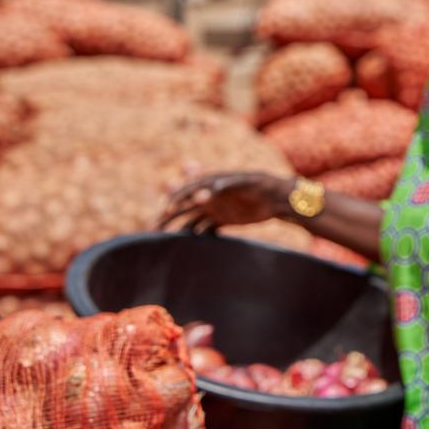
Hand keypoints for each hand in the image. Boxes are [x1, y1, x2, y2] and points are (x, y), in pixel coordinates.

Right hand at [157, 171, 292, 232]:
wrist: (278, 197)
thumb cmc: (263, 185)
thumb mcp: (247, 182)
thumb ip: (228, 184)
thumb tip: (208, 189)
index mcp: (212, 183)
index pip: (187, 191)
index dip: (175, 200)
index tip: (166, 212)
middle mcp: (210, 196)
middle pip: (183, 206)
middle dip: (167, 216)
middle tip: (151, 229)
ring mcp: (215, 208)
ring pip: (190, 219)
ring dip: (176, 228)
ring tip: (161, 240)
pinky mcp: (223, 219)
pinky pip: (204, 228)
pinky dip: (195, 236)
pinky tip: (186, 246)